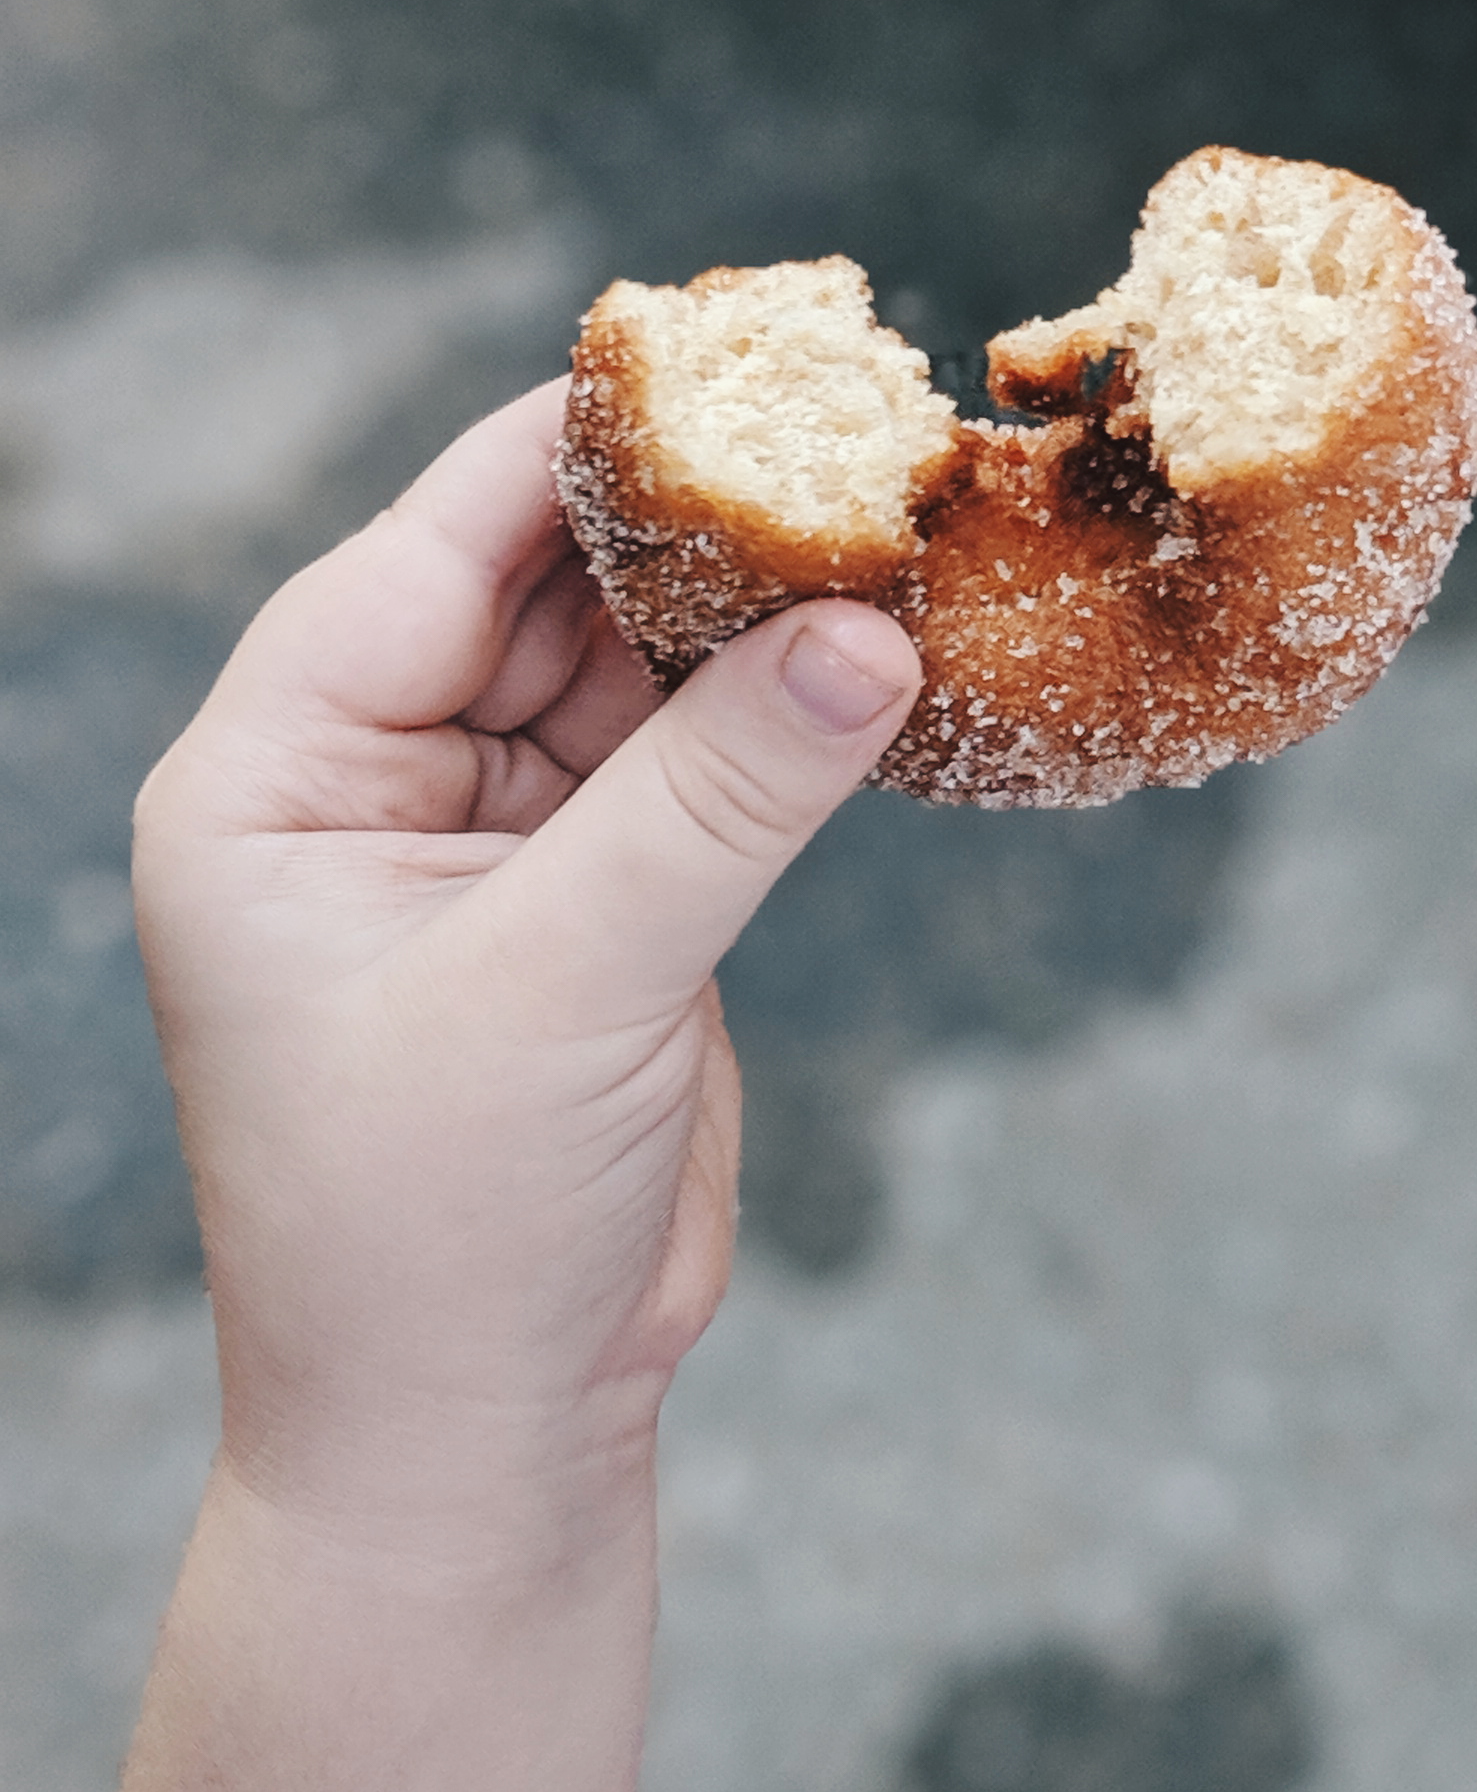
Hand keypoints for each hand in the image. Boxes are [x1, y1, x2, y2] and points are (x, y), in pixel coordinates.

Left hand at [133, 381, 921, 1544]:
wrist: (480, 1430)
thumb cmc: (441, 1225)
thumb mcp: (570, 984)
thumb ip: (722, 798)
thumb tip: (871, 633)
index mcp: (273, 781)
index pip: (427, 555)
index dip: (566, 454)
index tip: (716, 361)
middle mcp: (368, 791)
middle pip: (540, 599)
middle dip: (685, 534)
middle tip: (848, 450)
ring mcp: (492, 852)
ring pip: (634, 685)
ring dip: (748, 629)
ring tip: (888, 545)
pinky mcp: (599, 916)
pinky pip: (697, 779)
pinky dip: (779, 729)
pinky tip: (871, 670)